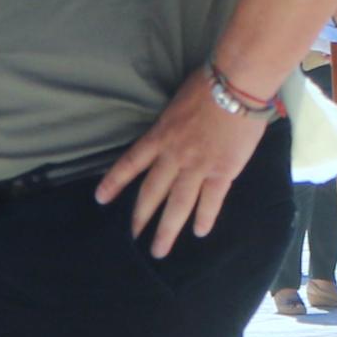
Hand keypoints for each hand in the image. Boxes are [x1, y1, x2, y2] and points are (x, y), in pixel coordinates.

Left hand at [95, 63, 270, 257]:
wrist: (235, 86)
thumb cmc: (206, 85)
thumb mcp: (176, 103)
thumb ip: (170, 125)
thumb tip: (170, 134)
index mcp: (160, 136)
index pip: (130, 163)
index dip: (114, 182)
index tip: (101, 199)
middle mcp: (173, 156)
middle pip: (151, 192)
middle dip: (139, 218)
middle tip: (130, 239)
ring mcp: (197, 166)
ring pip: (177, 205)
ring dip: (167, 230)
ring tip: (159, 250)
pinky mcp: (222, 172)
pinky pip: (211, 200)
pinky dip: (204, 218)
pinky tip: (199, 232)